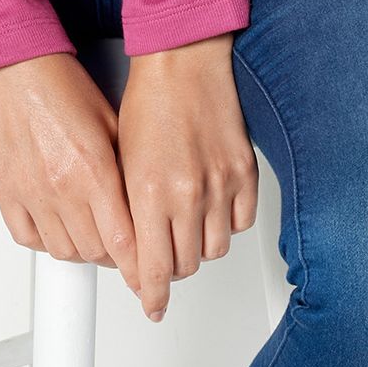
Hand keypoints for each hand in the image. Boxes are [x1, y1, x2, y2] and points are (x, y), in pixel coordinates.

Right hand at [0, 52, 142, 300]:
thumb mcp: (111, 121)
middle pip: (96, 252)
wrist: (13, 65)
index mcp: (93, 168)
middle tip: (121, 242)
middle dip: (114, 254)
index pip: (124, 241)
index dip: (139, 265)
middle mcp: (61, 187)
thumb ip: (125, 168)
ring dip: (83, 249)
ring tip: (91, 232)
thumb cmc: (60, 83)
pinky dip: (47, 240)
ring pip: (64, 251)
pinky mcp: (6, 192)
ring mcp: (30, 193)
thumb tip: (142, 204)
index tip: (147, 272)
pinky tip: (58, 225)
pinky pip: (28, 238)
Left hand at [115, 33, 257, 322]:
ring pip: (213, 250)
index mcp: (151, 194)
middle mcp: (189, 194)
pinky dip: (224, 224)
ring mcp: (221, 185)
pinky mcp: (246, 174)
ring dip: (198, 246)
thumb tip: (131, 252)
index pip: (153, 269)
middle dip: (170, 266)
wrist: (183, 62)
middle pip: (184, 265)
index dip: (151, 294)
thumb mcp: (121, 163)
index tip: (151, 304)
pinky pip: (240, 223)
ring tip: (184, 225)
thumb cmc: (148, 101)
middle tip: (161, 252)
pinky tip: (209, 207)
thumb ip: (128, 213)